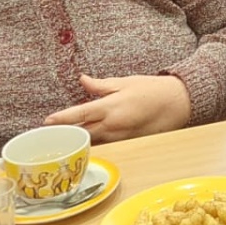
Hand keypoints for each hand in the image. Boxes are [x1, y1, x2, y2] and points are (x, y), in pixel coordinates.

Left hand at [44, 74, 191, 142]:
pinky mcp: (129, 143)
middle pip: (83, 132)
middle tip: (51, 133)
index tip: (47, 121)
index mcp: (111, 107)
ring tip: (66, 138)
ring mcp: (121, 137)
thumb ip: (101, 85)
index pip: (80, 113)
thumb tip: (82, 80)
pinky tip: (90, 142)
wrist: (178, 103)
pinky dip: (98, 142)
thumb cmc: (153, 89)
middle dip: (67, 133)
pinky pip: (109, 145)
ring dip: (81, 139)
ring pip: (94, 141)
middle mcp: (114, 125)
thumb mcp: (126, 82)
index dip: (62, 118)